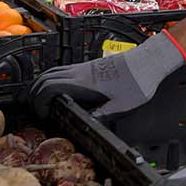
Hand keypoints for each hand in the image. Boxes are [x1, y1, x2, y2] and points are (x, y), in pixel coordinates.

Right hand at [28, 30, 185, 118]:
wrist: (150, 60)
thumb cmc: (140, 80)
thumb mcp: (122, 105)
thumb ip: (103, 114)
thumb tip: (87, 125)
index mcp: (85, 81)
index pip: (49, 87)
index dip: (39, 101)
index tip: (41, 115)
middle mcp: (81, 71)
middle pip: (45, 77)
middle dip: (34, 94)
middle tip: (36, 111)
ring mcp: (84, 67)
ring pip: (53, 72)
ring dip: (43, 85)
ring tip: (43, 103)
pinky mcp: (90, 66)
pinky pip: (64, 71)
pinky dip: (54, 80)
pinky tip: (60, 93)